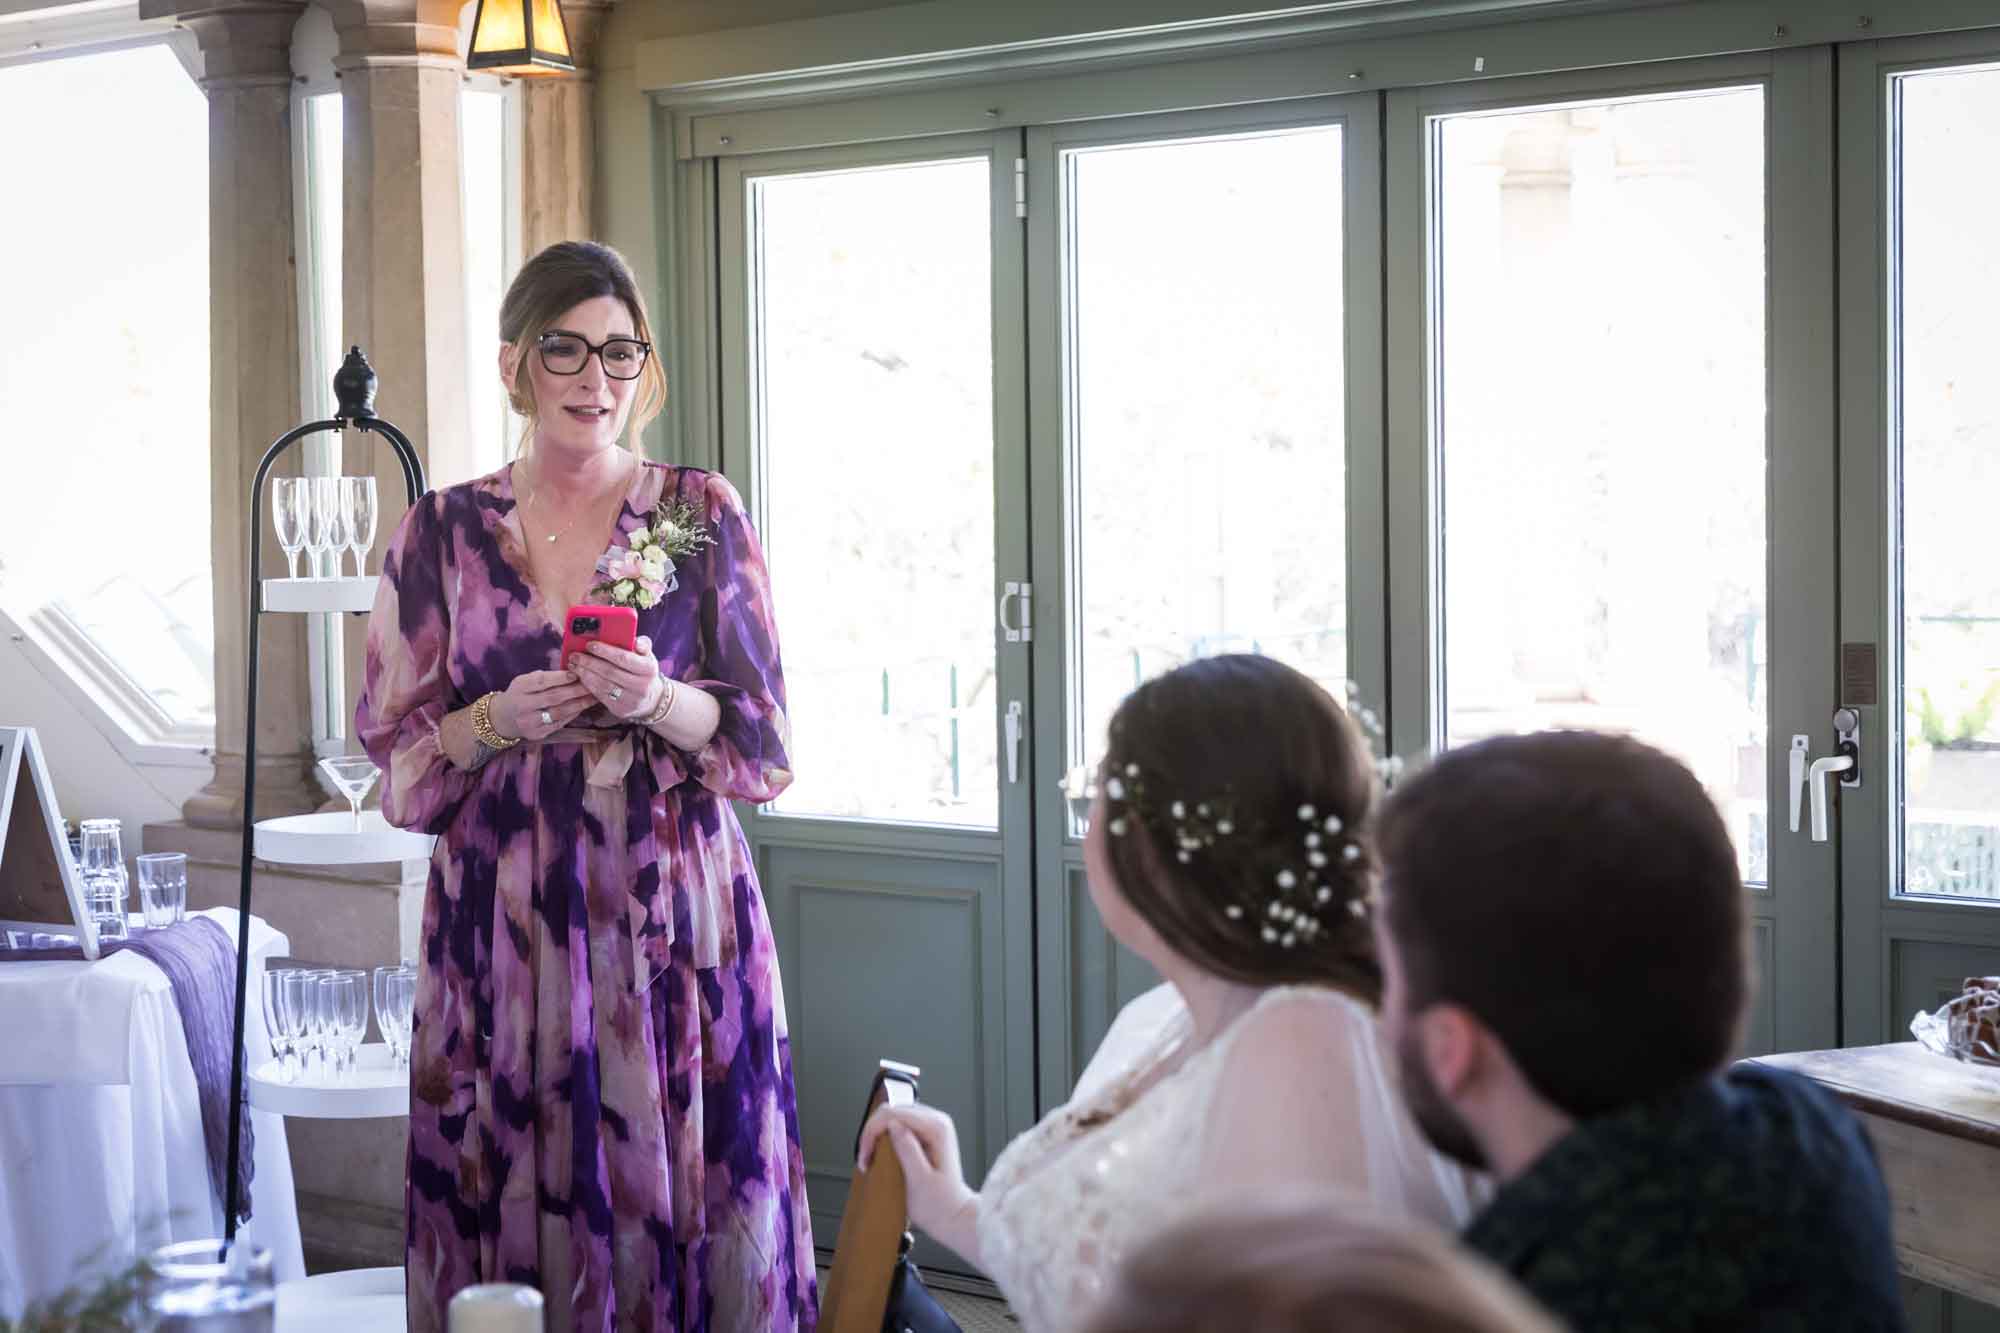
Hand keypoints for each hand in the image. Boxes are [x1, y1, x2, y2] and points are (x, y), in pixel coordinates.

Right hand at [489, 669, 595, 740]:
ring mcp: (530, 722)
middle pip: (553, 697)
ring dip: (579, 704)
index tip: (576, 673)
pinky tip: (583, 707)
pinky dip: (573, 714)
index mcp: (520, 687)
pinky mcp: (537, 733)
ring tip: (594, 696)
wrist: (502, 718)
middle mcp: (523, 706)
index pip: (541, 681)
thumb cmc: (520, 694)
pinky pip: (560, 723)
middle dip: (576, 690)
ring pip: (559, 712)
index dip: (560, 678)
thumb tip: (572, 670)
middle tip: (592, 684)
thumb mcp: (525, 680)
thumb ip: (545, 676)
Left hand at [570, 634, 667, 721]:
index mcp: (648, 669)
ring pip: (602, 685)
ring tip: (574, 665)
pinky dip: (588, 685)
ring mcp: (631, 699)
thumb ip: (643, 645)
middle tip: (575, 655)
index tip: (590, 645)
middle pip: (609, 672)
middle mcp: (641, 685)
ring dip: (585, 674)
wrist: (651, 700)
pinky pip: (600, 696)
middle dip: (589, 662)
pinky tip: (580, 677)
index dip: (605, 651)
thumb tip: (636, 640)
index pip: (624, 658)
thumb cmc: (644, 672)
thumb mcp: (647, 657)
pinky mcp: (621, 709)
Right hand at [857, 1102, 978, 1244]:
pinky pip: (899, 1126)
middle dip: (873, 1133)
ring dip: (877, 1136)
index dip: (873, 1132)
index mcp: (937, 1129)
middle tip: (866, 1159)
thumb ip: (907, 1150)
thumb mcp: (920, 1181)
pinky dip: (885, 1139)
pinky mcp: (926, 1135)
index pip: (893, 1114)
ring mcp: (931, 1127)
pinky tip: (882, 1156)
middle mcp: (936, 1122)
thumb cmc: (939, 1204)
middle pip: (892, 1111)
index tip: (865, 1155)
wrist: (953, 1216)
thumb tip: (893, 1126)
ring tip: (871, 1159)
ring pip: (893, 1117)